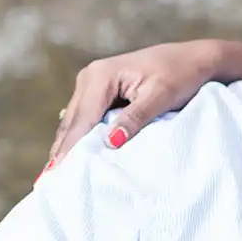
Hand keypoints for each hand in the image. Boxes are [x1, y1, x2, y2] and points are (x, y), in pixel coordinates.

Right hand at [46, 39, 241, 169]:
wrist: (195, 59)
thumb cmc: (181, 75)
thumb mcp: (161, 96)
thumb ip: (135, 118)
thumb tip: (111, 142)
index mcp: (101, 76)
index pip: (81, 120)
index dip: (69, 149)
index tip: (56, 173)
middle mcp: (91, 76)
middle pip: (72, 121)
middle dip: (61, 150)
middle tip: (46, 181)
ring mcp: (93, 81)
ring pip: (74, 120)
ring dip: (67, 145)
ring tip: (53, 174)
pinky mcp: (100, 89)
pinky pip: (84, 117)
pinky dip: (78, 136)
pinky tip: (71, 155)